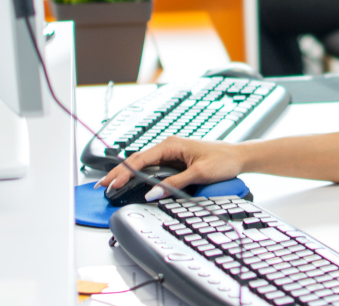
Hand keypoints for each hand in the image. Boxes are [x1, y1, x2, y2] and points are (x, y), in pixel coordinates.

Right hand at [95, 137, 245, 198]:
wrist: (238, 157)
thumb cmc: (222, 160)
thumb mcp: (199, 174)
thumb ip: (174, 184)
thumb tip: (153, 193)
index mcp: (171, 145)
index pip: (141, 159)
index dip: (124, 173)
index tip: (112, 184)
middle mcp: (168, 146)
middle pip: (137, 160)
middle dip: (118, 173)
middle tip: (101, 186)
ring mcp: (170, 153)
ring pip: (142, 164)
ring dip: (126, 174)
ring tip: (111, 185)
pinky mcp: (174, 160)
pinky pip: (152, 167)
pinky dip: (138, 174)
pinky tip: (130, 181)